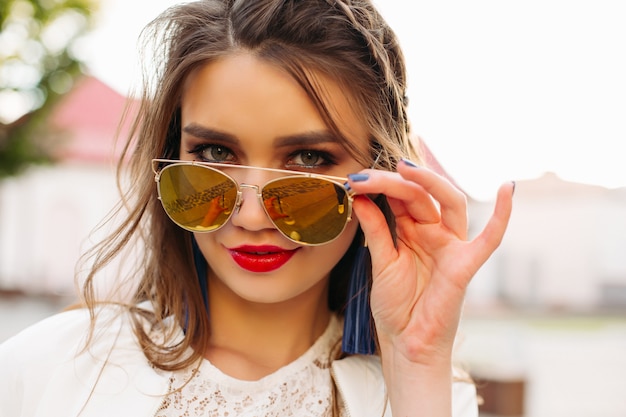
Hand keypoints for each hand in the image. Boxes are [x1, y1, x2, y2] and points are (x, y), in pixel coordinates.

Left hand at [347, 160, 513, 363]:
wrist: (405, 343)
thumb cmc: (395, 305)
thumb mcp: (381, 262)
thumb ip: (375, 230)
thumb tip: (360, 197)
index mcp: (412, 230)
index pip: (401, 196)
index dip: (380, 184)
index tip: (355, 180)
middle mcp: (434, 233)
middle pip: (421, 194)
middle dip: (395, 181)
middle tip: (368, 176)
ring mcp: (451, 246)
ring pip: (450, 203)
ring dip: (429, 182)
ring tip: (404, 168)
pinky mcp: (465, 265)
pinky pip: (489, 239)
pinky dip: (502, 215)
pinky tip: (508, 188)